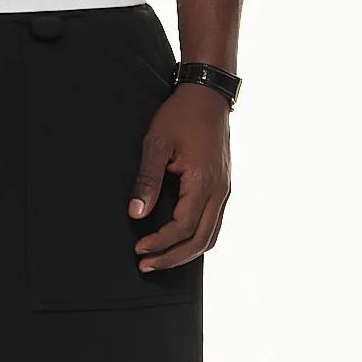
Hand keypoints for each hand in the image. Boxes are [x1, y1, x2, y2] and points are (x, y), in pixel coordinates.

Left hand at [128, 85, 230, 271]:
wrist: (208, 95)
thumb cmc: (181, 115)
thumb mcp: (156, 143)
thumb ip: (146, 180)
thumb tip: (136, 213)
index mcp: (203, 182)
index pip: (183, 227)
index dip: (160, 242)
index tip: (139, 248)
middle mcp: (220, 191)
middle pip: (200, 240)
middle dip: (172, 258)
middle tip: (146, 266)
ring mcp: (224, 190)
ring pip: (211, 236)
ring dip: (186, 252)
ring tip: (160, 259)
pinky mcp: (223, 187)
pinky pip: (214, 223)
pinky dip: (196, 238)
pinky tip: (178, 240)